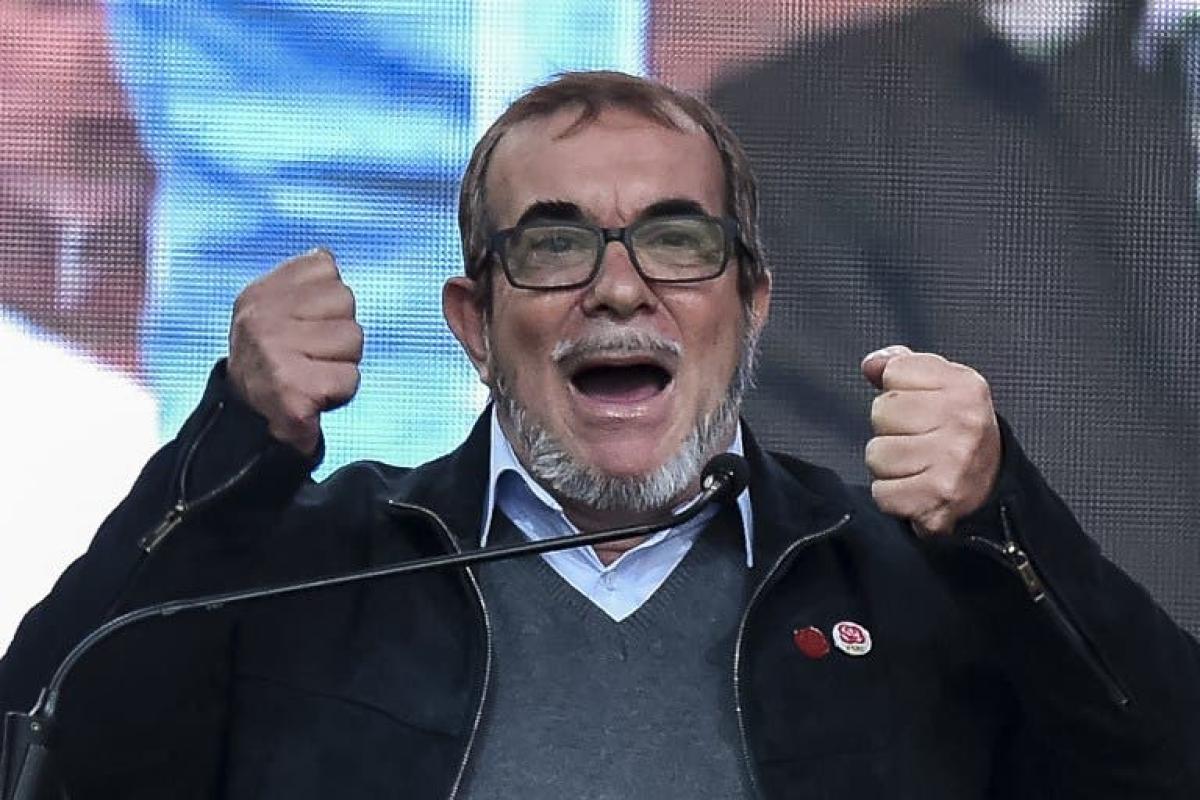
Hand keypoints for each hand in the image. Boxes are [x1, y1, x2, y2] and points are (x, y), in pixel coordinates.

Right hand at [228, 248, 362, 455]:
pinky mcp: (291, 388)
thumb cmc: (274, 370)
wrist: (248, 431)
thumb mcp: (275, 317)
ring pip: (354, 338)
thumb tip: (326, 255)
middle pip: (346, 299)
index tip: (306, 328)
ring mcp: (273, 352)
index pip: (325, 266)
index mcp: (258, 294)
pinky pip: (350, 377)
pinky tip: (315, 398)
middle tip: (310, 357)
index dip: (329, 301)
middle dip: (340, 333)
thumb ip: (300, 286)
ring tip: (313, 376)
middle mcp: (260, 318)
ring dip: (343, 363)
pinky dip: (340, 392)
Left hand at [861, 345, 1000, 535]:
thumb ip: (903, 367)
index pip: (894, 371)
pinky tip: (914, 488)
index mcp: (964, 386)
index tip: (919, 407)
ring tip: (915, 466)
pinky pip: (881, 492)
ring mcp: (953, 460)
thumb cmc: (957, 433)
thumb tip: (872, 364)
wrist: (991, 487)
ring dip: (887, 465)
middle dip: (889, 429)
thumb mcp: (942, 388)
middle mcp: (964, 421)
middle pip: (881, 412)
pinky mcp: (938, 496)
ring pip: (876, 454)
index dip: (897, 390)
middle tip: (916, 441)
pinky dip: (891, 495)